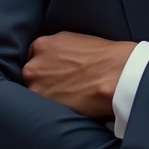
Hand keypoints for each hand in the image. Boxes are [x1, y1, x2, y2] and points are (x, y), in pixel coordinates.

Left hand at [22, 32, 136, 119]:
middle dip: (43, 80)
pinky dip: (52, 109)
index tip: (55, 72)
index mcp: (42, 44)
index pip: (34, 57)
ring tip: (68, 97)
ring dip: (48, 95)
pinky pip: (42, 108)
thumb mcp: (75, 40)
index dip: (46, 66)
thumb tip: (56, 60)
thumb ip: (58, 49)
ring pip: (35, 93)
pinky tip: (69, 104)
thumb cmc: (104, 56)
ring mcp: (36, 86)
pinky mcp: (43, 105)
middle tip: (62, 86)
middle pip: (31, 75)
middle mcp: (34, 64)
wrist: (116, 73)